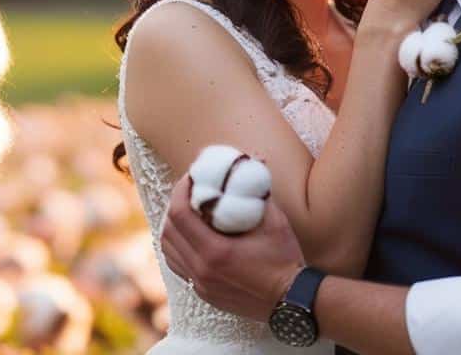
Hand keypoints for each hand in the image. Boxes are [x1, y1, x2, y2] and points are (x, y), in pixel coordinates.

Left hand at [160, 176, 304, 322]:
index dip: (180, 191)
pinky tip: (191, 237)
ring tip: (187, 212)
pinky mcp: (204, 293)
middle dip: (174, 206)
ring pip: (169, 251)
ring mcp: (201, 284)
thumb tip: (255, 159)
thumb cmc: (285, 260)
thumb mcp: (275, 221)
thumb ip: (259, 191)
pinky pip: (179, 266)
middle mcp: (202, 270)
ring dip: (173, 228)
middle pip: (169, 231)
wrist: (291, 301)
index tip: (189, 178)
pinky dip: (178, 248)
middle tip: (188, 192)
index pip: (180, 214)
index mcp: (215, 251)